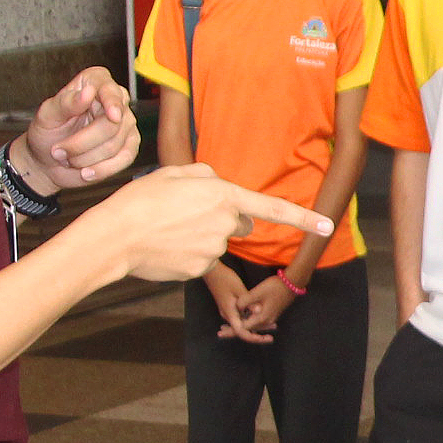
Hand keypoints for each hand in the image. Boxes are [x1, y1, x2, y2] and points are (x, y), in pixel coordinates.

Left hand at [22, 67, 139, 188]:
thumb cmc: (46, 132)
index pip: (110, 89)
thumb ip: (67, 102)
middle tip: (58, 151)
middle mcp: (115, 100)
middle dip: (82, 143)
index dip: (113, 103)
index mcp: (95, 82)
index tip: (112, 116)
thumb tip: (88, 91)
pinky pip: (124, 159)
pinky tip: (85, 172)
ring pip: (115, 145)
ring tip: (67, 159)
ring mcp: (125, 124)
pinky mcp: (129, 147)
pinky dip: (102, 170)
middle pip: (113, 124)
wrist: (47, 160)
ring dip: (86, 158)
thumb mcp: (48, 115)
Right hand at [94, 164, 331, 287]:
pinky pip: (202, 260)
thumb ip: (205, 176)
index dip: (302, 218)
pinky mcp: (202, 270)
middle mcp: (225, 223)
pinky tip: (165, 248)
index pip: (271, 208)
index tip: (327, 225)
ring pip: (218, 243)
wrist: (115, 236)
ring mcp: (215, 249)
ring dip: (200, 237)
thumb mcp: (174, 172)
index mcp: (222, 195)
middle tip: (185, 214)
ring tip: (167, 229)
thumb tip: (220, 186)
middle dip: (222, 220)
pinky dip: (188, 255)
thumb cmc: (141, 200)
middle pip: (238, 224)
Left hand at [225, 267, 299, 343]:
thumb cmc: (275, 287)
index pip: (243, 328)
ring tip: (228, 325)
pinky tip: (242, 318)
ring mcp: (270, 317)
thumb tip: (236, 307)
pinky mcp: (272, 313)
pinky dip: (248, 322)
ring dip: (241, 325)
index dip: (230, 330)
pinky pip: (257, 321)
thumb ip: (245, 301)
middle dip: (233, 330)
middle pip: (247, 329)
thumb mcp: (257, 292)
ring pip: (252, 326)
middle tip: (220, 332)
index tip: (220, 331)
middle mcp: (266, 321)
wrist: (293, 282)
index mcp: (261, 318)